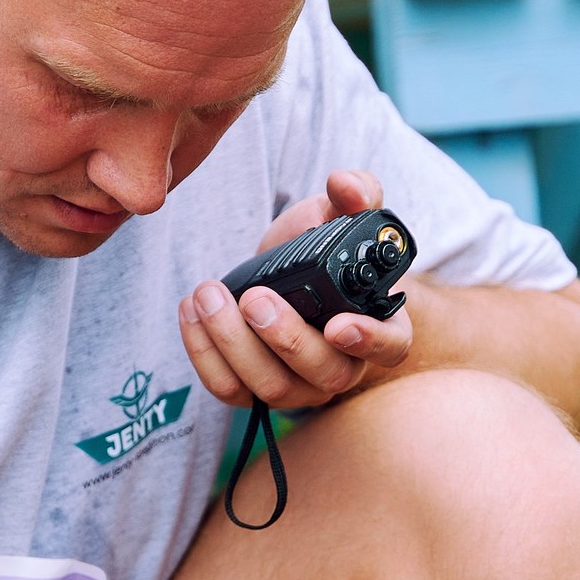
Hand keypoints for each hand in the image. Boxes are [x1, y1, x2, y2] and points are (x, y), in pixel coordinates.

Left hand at [179, 168, 413, 414]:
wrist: (280, 277)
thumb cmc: (321, 251)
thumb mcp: (339, 215)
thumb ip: (354, 194)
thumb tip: (346, 186)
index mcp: (379, 327)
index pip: (389, 347)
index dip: (368, 341)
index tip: (339, 324)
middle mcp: (344, 366)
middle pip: (323, 373)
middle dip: (284, 337)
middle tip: (254, 297)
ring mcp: (299, 387)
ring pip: (271, 386)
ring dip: (233, 341)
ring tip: (208, 293)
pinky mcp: (254, 392)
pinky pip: (229, 388)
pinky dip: (203, 352)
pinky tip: (191, 311)